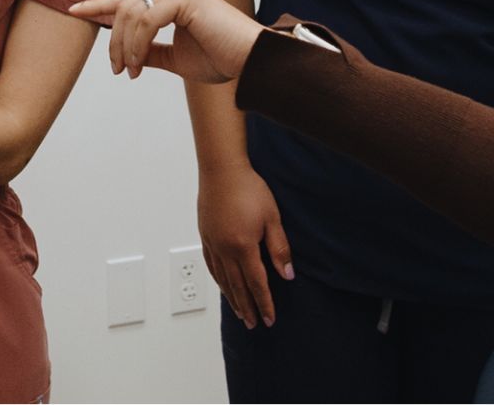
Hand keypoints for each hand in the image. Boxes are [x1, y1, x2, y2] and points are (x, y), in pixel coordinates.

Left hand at [66, 0, 265, 82]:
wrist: (250, 61)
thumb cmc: (221, 59)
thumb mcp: (177, 58)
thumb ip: (154, 53)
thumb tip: (132, 58)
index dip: (99, 4)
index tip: (74, 11)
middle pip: (125, 6)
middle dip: (114, 40)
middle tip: (118, 70)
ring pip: (131, 14)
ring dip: (125, 47)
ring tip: (131, 71)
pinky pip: (146, 20)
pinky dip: (137, 45)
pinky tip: (139, 65)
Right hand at [197, 166, 294, 327]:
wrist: (221, 169)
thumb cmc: (248, 188)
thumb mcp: (272, 217)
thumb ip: (279, 248)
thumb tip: (287, 274)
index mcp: (243, 246)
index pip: (256, 283)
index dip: (264, 303)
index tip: (270, 319)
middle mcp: (225, 250)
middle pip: (238, 286)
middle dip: (248, 307)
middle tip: (255, 324)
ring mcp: (213, 244)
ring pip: (223, 279)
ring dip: (233, 299)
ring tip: (241, 313)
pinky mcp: (206, 236)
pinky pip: (212, 266)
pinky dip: (219, 281)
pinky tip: (223, 286)